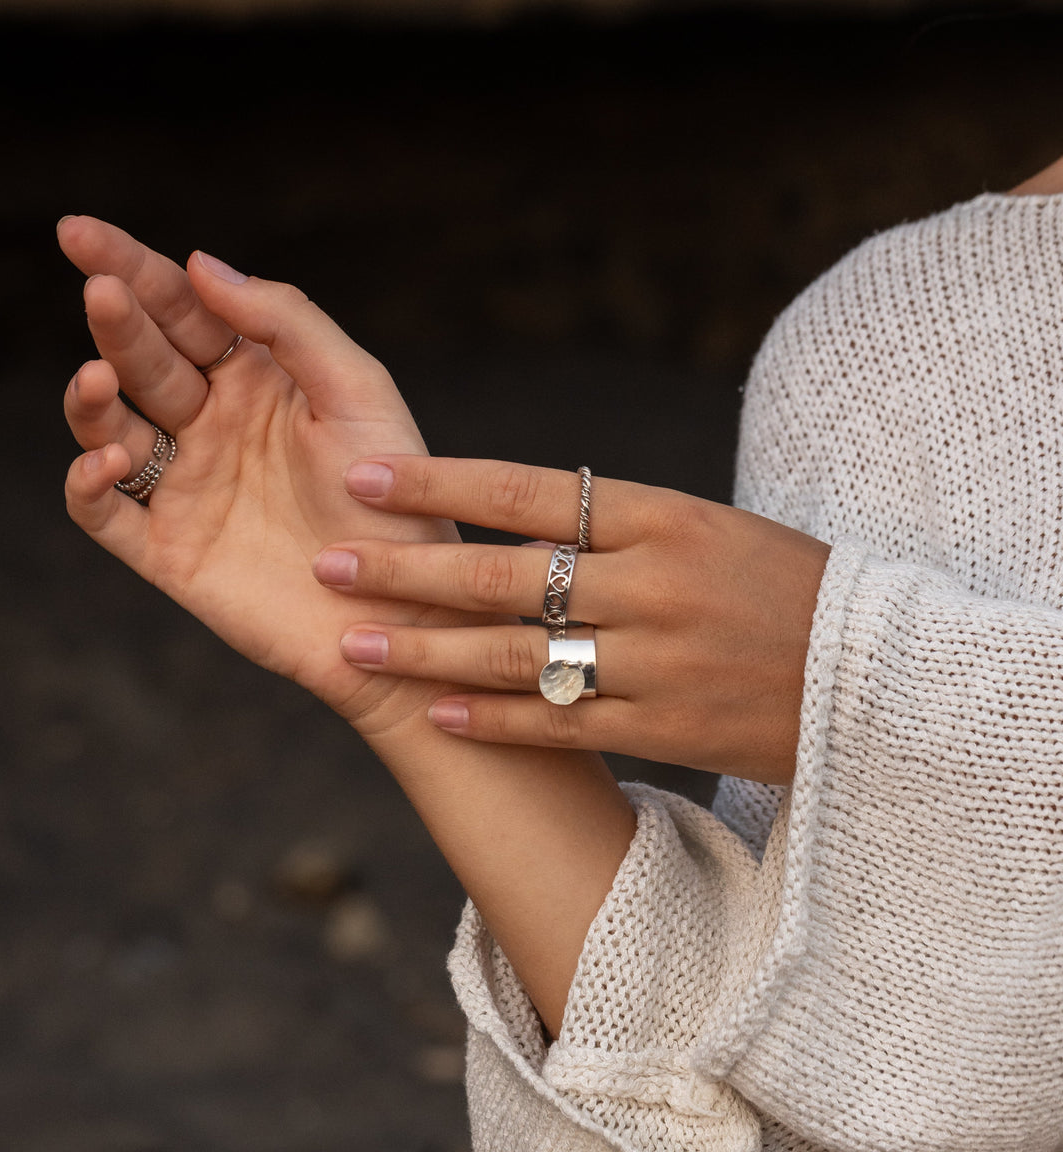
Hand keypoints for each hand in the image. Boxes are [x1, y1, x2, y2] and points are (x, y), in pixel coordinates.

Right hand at [59, 216, 457, 736]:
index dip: (133, 268)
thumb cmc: (397, 499)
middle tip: (100, 288)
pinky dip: (89, 484)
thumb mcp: (357, 392)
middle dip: (117, 320)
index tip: (82, 234)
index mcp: (259, 381)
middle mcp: (214, 426)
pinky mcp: (170, 552)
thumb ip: (288, 322)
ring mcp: (188, 488)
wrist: (408, 606)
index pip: (183, 312)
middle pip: (145, 358)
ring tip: (99, 377)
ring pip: (111, 427)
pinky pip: (105, 513)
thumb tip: (200, 263)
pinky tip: (108, 460)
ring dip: (92, 400)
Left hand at [315, 455, 830, 783]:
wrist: (878, 672)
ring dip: (426, 652)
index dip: (439, 482)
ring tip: (353, 645)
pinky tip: (435, 715)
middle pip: (502, 573)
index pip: (525, 490)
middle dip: (405, 569)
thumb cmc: (782, 584)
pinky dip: (494, 719)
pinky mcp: (666, 728)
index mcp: (662, 515)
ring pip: (516, 654)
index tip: (367, 476)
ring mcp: (656, 661)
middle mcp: (651, 583)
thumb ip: (613, 525)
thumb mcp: (707, 526)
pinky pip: (561, 723)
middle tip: (328, 561)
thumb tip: (513, 519)